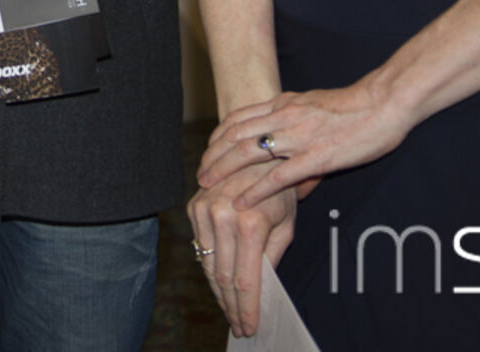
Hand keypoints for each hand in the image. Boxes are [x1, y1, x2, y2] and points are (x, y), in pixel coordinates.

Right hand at [188, 161, 297, 338]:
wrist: (255, 153)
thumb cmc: (278, 188)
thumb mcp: (287, 224)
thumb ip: (272, 258)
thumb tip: (261, 290)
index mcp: (249, 222)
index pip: (245, 280)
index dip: (247, 308)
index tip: (249, 326)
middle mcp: (222, 215)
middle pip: (224, 277)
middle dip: (232, 306)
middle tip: (239, 325)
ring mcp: (203, 210)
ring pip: (208, 265)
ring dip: (219, 292)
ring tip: (230, 311)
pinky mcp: (193, 206)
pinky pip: (200, 247)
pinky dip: (210, 268)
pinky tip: (220, 283)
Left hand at [199, 80, 413, 209]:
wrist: (385, 103)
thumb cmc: (355, 106)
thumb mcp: (313, 103)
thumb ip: (293, 116)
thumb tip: (280, 126)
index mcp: (284, 103)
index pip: (239, 118)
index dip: (219, 136)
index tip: (208, 151)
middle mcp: (285, 117)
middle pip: (236, 135)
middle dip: (214, 155)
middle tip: (200, 173)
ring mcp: (299, 137)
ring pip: (249, 152)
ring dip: (224, 170)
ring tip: (209, 186)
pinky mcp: (317, 157)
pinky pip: (278, 176)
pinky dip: (256, 190)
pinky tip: (242, 201)